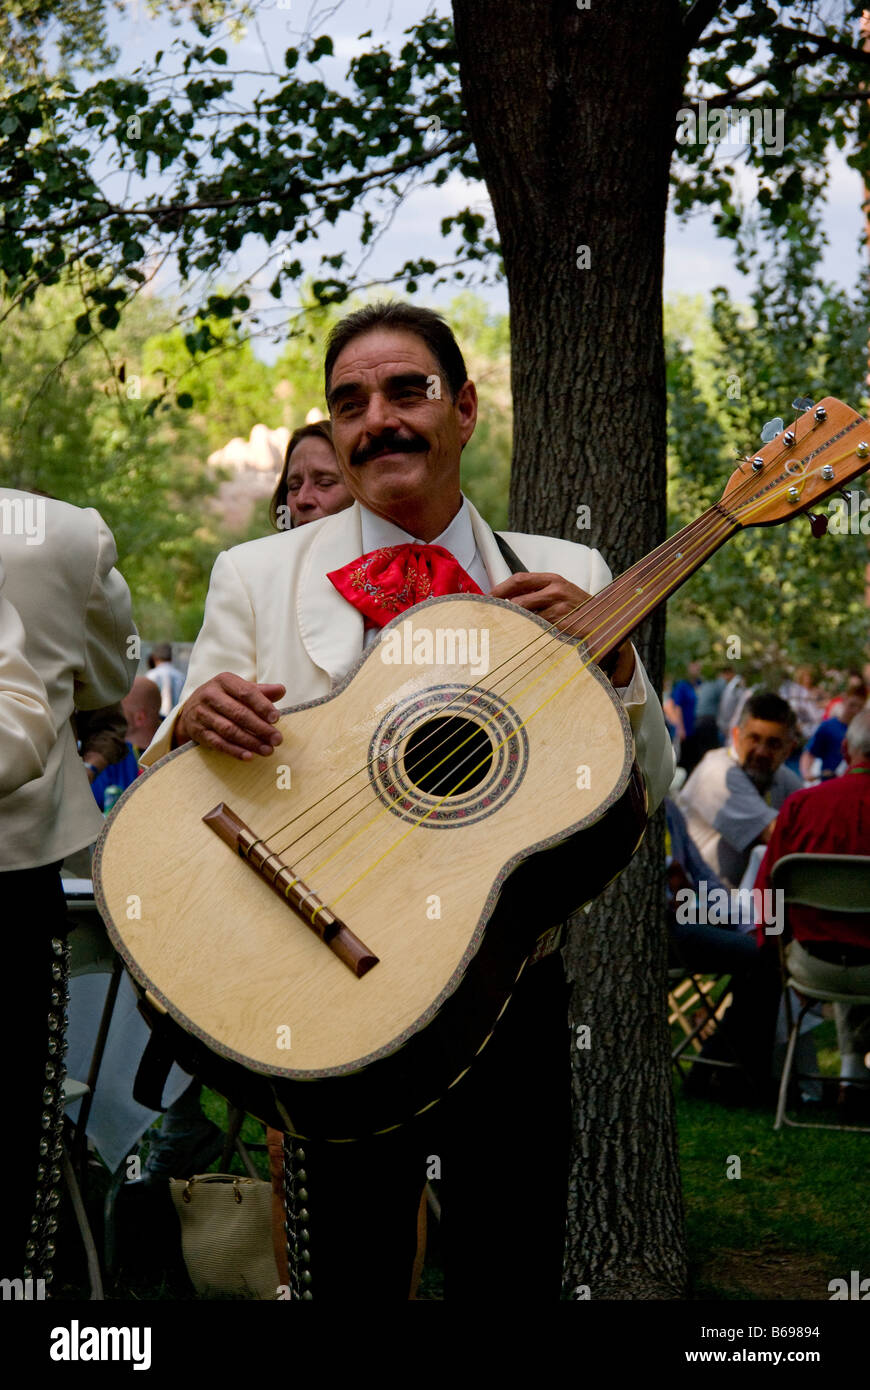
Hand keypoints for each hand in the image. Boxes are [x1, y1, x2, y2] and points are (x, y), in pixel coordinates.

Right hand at [173, 673, 286, 760]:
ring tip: (268, 750)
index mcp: (224, 681)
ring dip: (251, 742)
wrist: (190, 709)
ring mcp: (202, 714)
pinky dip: (234, 751)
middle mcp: (210, 695)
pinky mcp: (198, 731)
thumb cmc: (223, 698)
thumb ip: (260, 691)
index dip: (262, 706)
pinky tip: (249, 756)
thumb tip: (281, 690)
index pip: (246, 692)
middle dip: (260, 728)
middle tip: (277, 739)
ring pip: (229, 730)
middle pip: (238, 713)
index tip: (276, 718)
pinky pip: (218, 743)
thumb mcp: (238, 689)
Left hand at [488, 572, 635, 685]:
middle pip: (517, 600)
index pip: (518, 579)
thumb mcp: (562, 594)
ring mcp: (560, 609)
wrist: (610, 624)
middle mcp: (557, 590)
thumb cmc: (579, 611)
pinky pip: (536, 631)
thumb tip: (506, 601)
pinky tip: (521, 642)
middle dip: (501, 611)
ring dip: (512, 626)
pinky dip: (526, 636)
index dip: (499, 589)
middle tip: (488, 621)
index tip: (486, 599)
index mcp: (554, 579)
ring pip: (524, 617)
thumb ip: (538, 593)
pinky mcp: (563, 626)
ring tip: (502, 634)